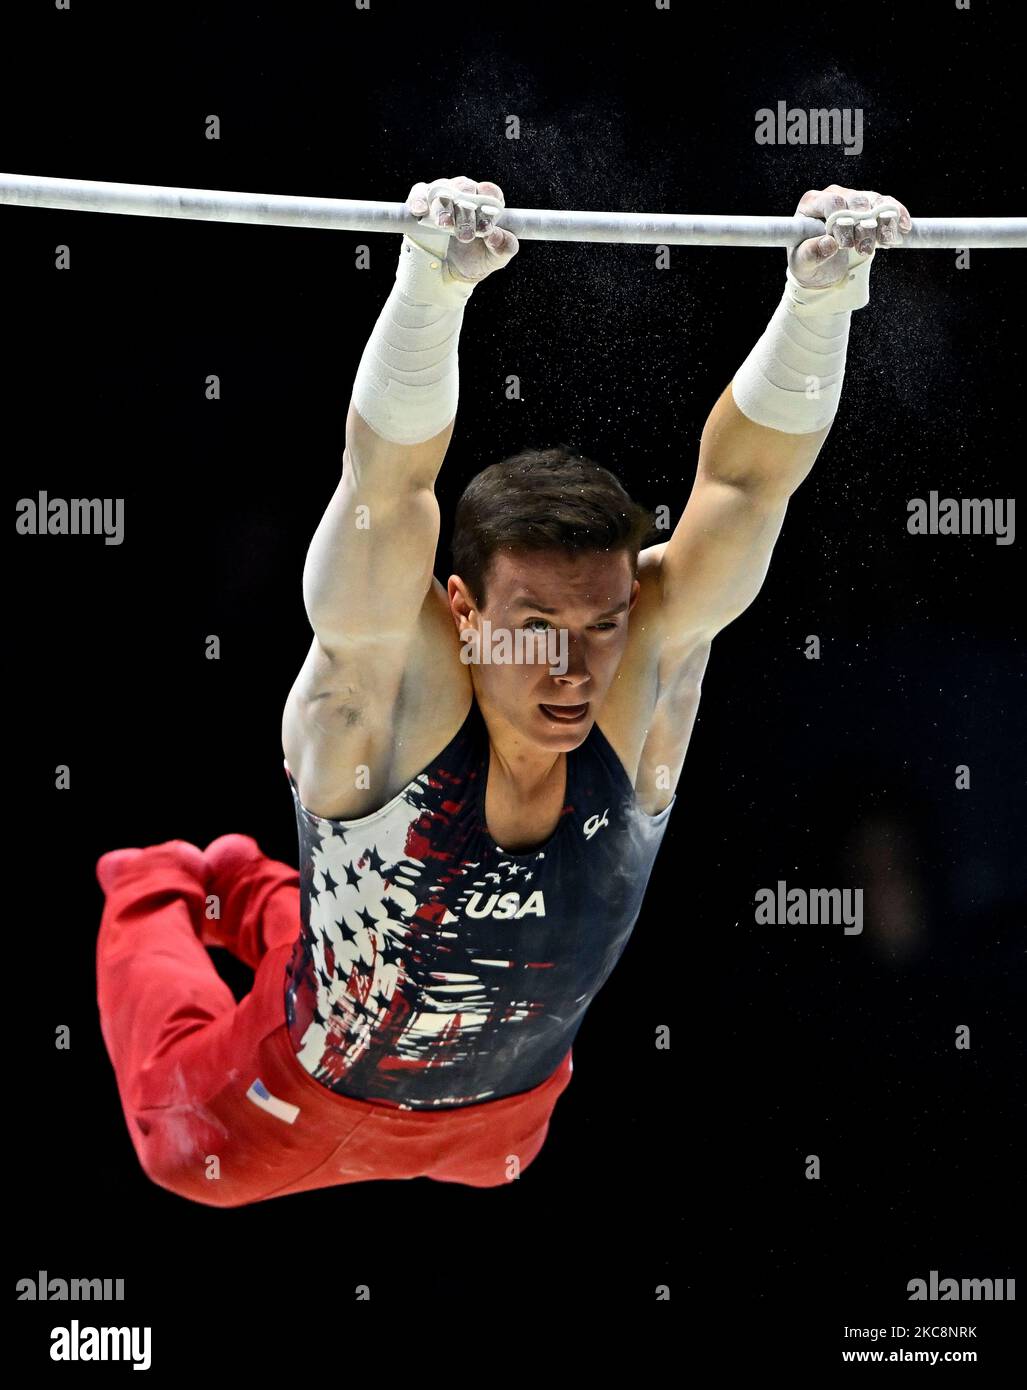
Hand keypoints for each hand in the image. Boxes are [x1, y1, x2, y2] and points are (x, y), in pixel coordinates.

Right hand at [404, 175, 518, 283]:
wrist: (450, 271)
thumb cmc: (476, 258)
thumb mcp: (496, 258)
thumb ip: (504, 247)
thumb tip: (496, 235)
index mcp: (486, 203)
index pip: (490, 192)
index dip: (489, 202)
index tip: (487, 223)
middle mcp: (465, 194)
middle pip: (465, 188)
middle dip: (465, 211)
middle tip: (466, 234)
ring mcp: (442, 196)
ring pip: (442, 190)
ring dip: (444, 208)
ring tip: (445, 226)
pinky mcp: (422, 202)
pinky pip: (419, 193)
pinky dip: (419, 200)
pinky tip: (421, 211)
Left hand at [790, 184, 911, 288]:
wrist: (822, 267)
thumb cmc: (809, 262)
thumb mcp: (803, 263)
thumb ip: (811, 253)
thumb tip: (828, 244)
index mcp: (812, 203)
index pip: (832, 202)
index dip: (841, 222)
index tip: (845, 244)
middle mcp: (834, 195)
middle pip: (856, 201)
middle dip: (864, 226)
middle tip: (864, 249)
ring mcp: (853, 199)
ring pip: (875, 202)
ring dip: (883, 222)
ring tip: (884, 242)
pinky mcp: (870, 206)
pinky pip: (888, 205)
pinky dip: (897, 215)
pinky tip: (903, 227)